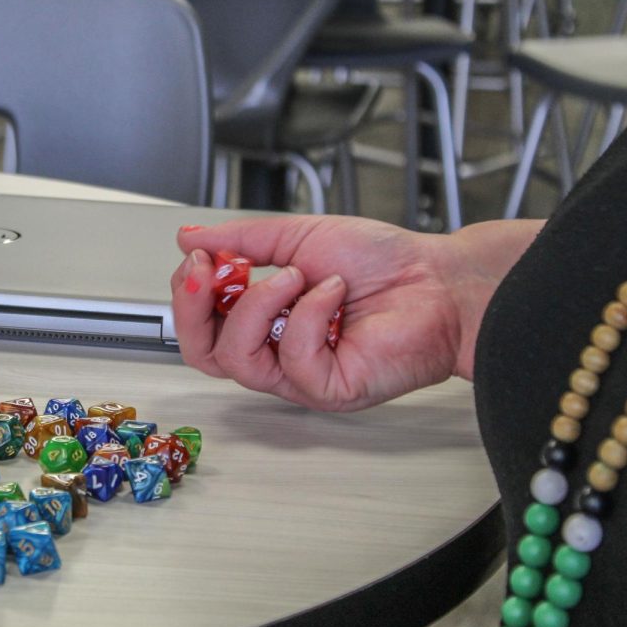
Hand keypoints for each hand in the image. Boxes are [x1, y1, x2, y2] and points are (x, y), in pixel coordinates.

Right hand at [170, 215, 540, 410]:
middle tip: (207, 271)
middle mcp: (276, 353)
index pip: (200, 325)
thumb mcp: (298, 237)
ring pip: (238, 359)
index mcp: (263, 320)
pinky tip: (332, 293)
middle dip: (192, 308)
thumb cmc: (382, 263)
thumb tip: (188, 238)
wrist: (440, 280)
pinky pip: (294, 361)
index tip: (199, 254)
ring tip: (296, 275)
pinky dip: (309, 315)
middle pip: (202, 354)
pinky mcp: (329, 389)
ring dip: (259, 305)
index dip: (187, 293)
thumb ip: (241, 241)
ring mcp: (300, 376)